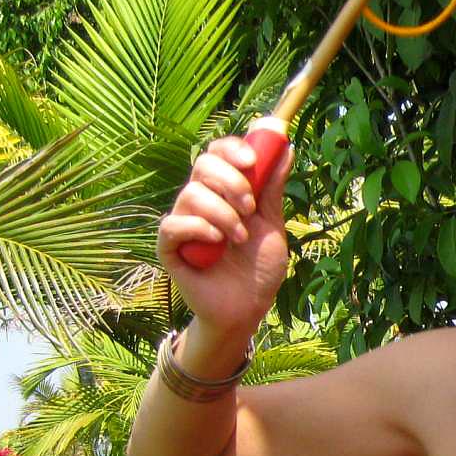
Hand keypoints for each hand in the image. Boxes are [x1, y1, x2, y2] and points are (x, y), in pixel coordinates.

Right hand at [157, 136, 293, 334]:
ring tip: (241, 238)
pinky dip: (198, 228)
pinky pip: (173, 223)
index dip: (233, 148)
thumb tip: (286, 148)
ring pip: (191, 193)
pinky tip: (217, 242)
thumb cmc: (259, 266)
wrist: (248, 307)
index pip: (219, 152)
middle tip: (251, 207)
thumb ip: (273, 187)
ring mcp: (183, 222)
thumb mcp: (272, 223)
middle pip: (203, 164)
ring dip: (223, 213)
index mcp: (225, 190)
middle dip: (231, 181)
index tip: (253, 161)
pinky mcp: (169, 246)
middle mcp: (201, 200)